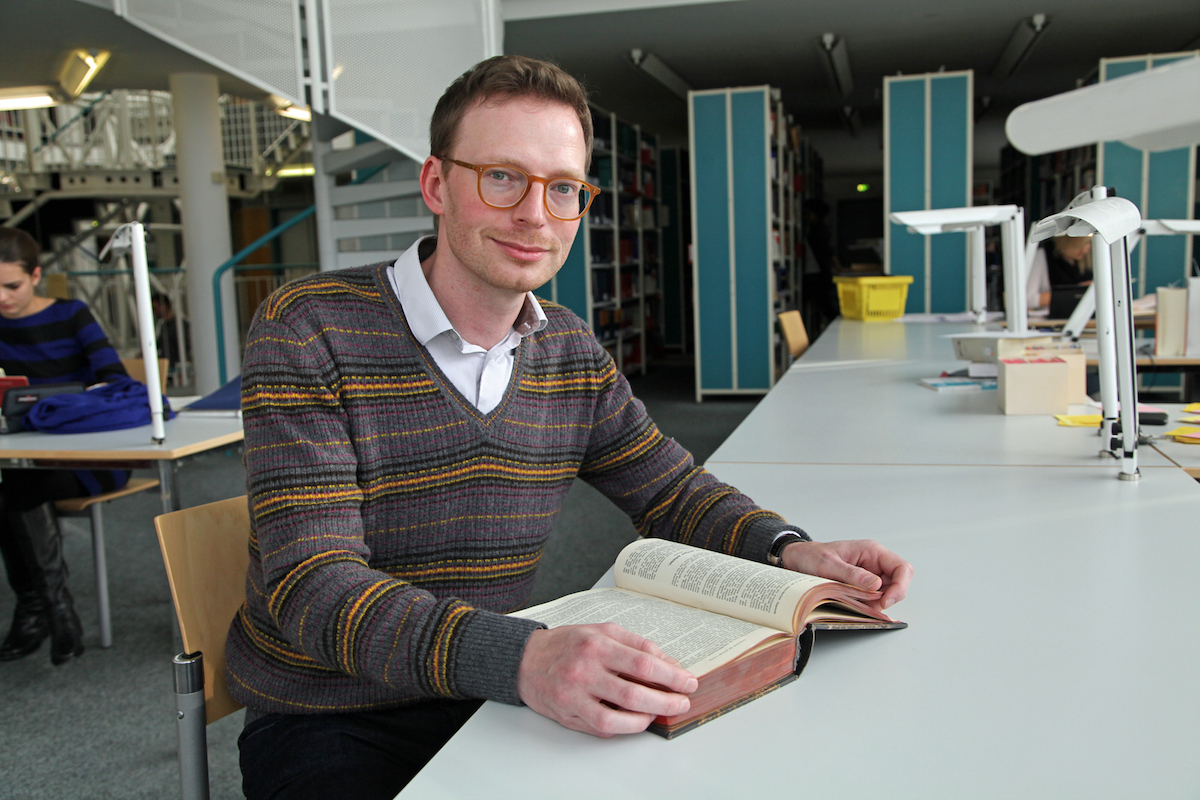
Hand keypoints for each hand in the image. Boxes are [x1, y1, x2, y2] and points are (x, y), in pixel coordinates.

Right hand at [516, 623, 697, 736]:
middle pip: (634, 693)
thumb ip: (637, 644)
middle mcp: (585, 670)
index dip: (671, 676)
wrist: (525, 660)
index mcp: (597, 645)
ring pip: (617, 718)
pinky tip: (635, 720)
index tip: (688, 682)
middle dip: (666, 701)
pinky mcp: (568, 715)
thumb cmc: (567, 644)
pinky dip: (623, 727)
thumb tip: (668, 663)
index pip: (643, 663)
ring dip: (645, 719)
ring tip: (658, 712)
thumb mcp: (602, 631)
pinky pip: (601, 728)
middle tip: (682, 702)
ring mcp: (574, 696)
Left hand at [781, 539, 912, 610]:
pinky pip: (872, 600)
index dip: (900, 586)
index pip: (902, 568)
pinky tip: (852, 606)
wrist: (797, 560)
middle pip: (897, 584)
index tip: (885, 601)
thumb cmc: (812, 556)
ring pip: (885, 595)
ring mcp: (869, 576)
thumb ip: (852, 574)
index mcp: (872, 552)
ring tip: (854, 603)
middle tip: (869, 606)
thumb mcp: (829, 564)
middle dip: (887, 598)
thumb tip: (875, 585)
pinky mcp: (861, 588)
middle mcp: (875, 564)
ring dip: (875, 604)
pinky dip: (866, 606)